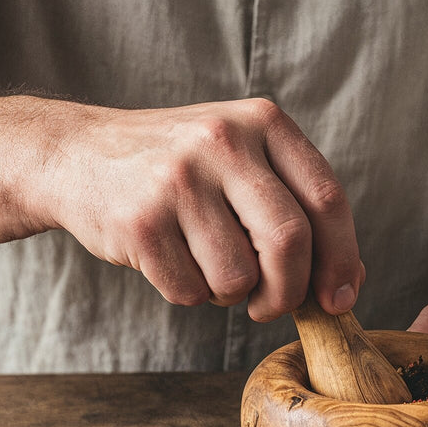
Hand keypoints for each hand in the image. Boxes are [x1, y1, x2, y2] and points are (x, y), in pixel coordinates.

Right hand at [44, 97, 362, 320]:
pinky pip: (190, 292)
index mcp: (263, 122)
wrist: (78, 154)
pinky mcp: (140, 221)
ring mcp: (178, 180)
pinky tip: (171, 260)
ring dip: (231, 295)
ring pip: (238, 278)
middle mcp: (223, 142)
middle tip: (273, 305)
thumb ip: (296, 207)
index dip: (343, 258)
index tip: (341, 298)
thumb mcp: (243, 160)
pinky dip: (190, 294)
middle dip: (290, 291)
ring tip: (208, 265)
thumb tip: (349, 283)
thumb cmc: (180, 169)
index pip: (327, 199)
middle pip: (289, 241)